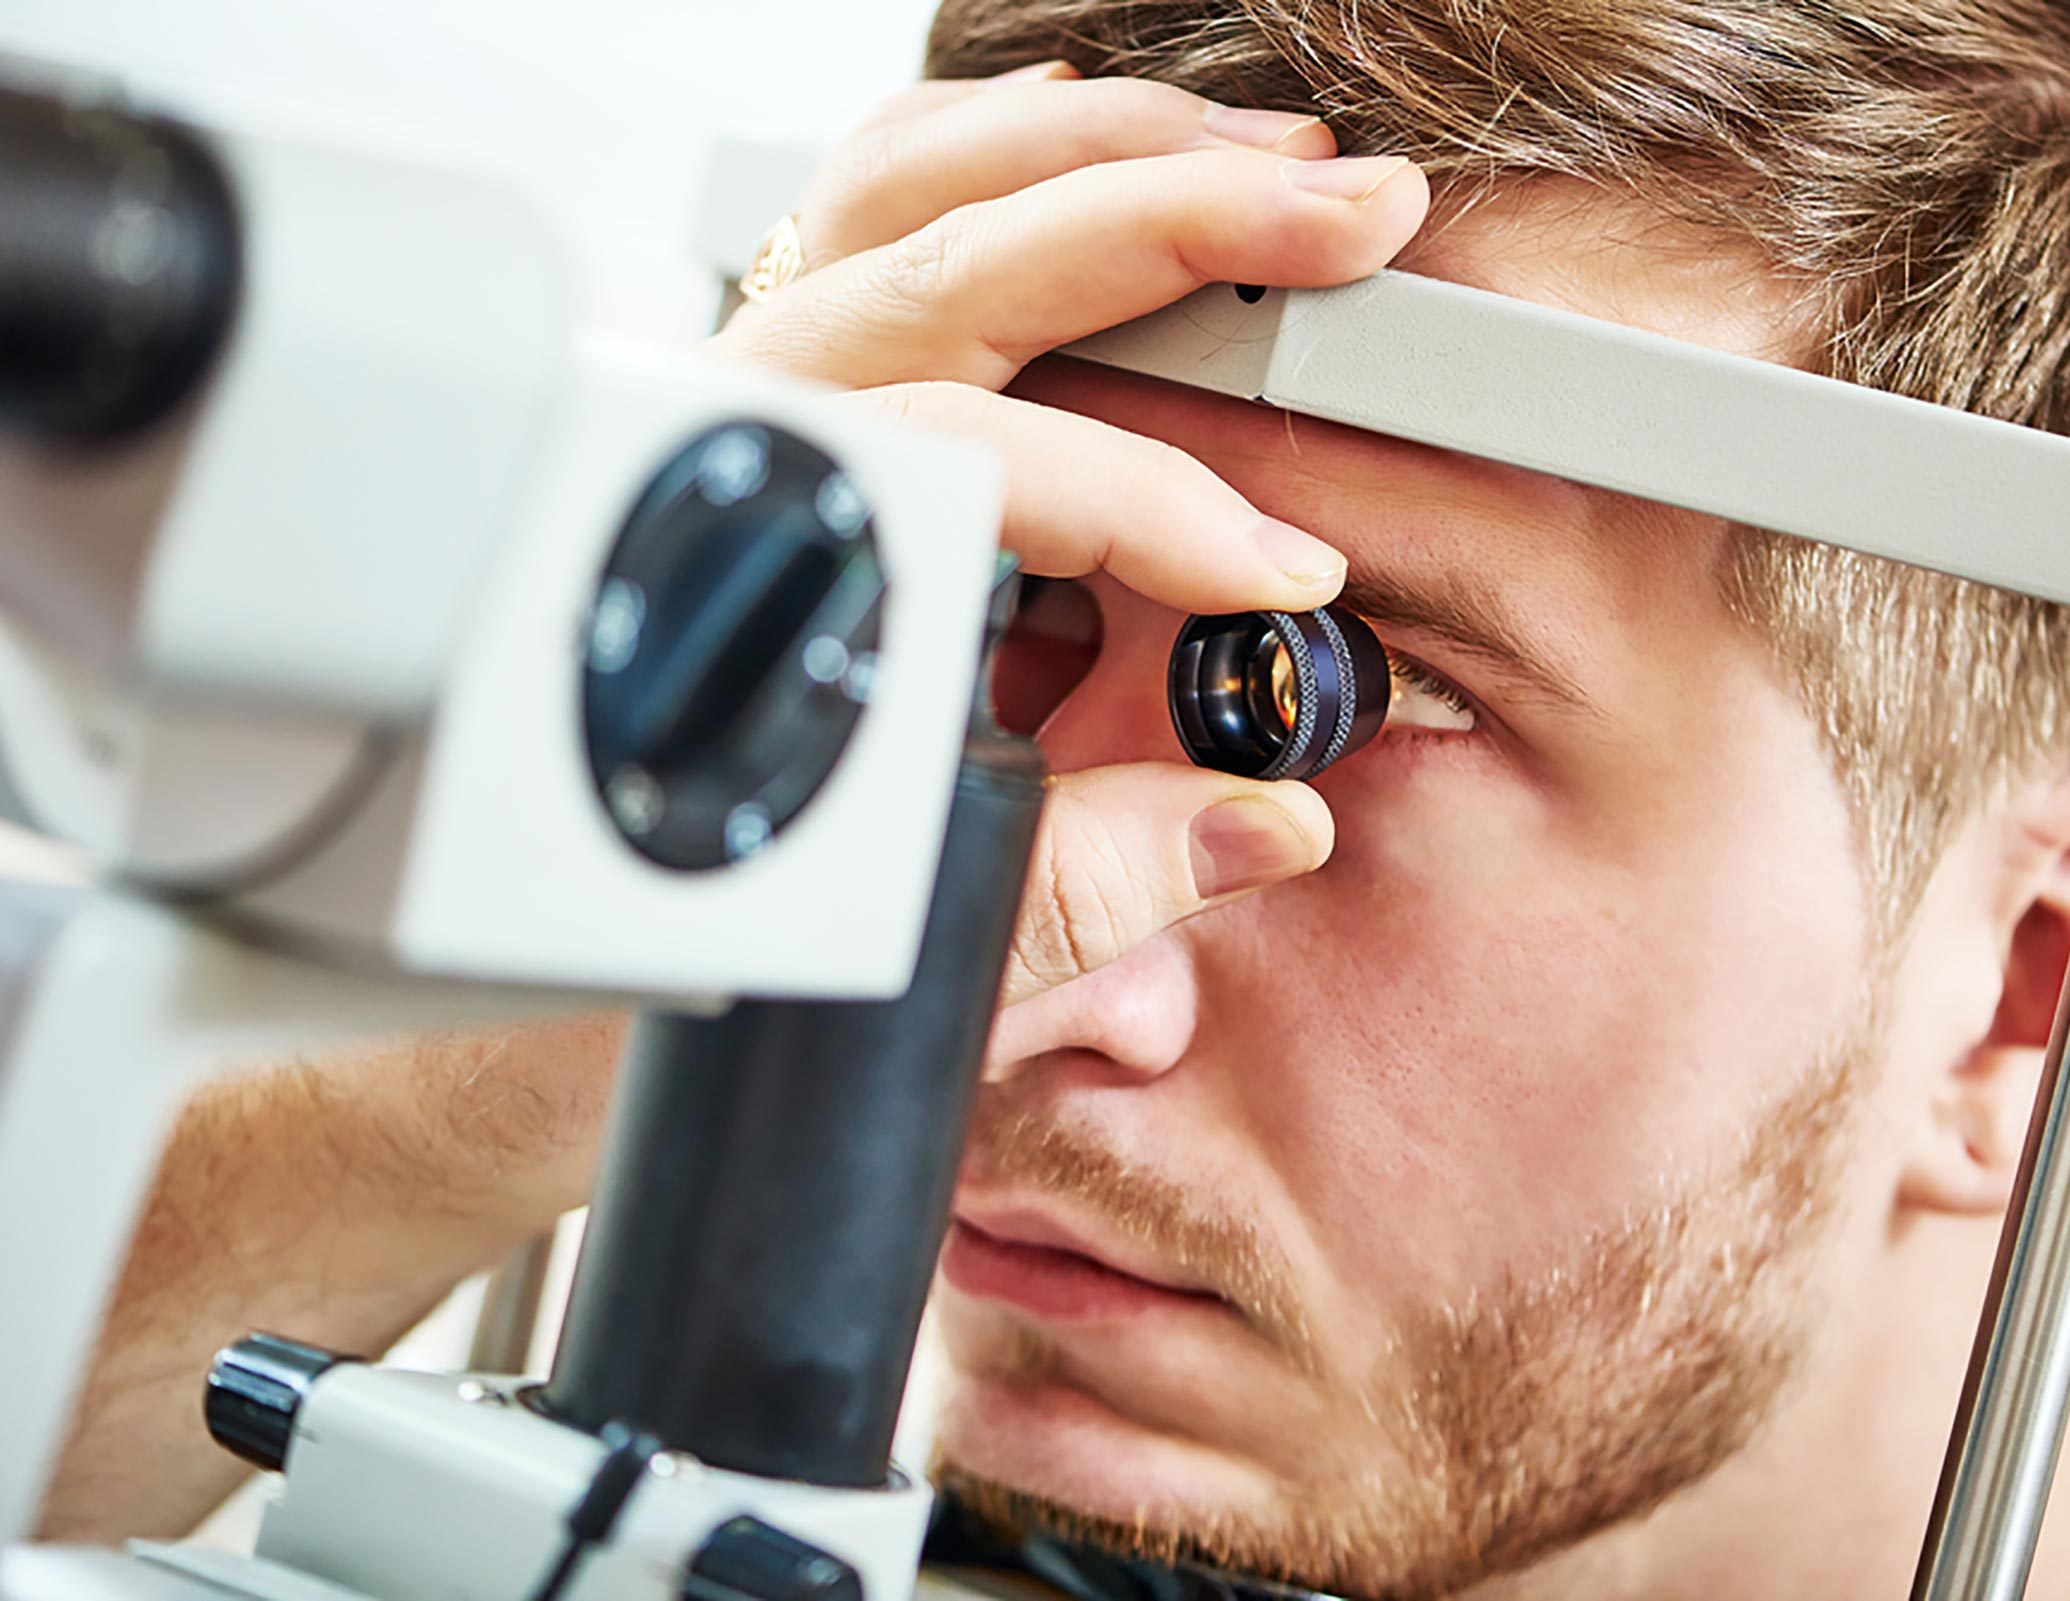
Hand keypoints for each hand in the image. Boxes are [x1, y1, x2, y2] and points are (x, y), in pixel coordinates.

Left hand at [717, 62, 1428, 1006]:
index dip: (1164, 509)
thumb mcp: (886, 935)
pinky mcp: (761, 385)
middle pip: (956, 258)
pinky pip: (864, 216)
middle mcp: (724, 436)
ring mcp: (734, 389)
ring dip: (1099, 159)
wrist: (520, 920)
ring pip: (906, 191)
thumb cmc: (665, 925)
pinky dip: (992, 161)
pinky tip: (1094, 150)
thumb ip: (1082, 883)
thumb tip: (1266, 821)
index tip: (1285, 575)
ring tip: (1264, 159)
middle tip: (1346, 214)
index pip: (987, 467)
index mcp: (748, 556)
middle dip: (1177, 219)